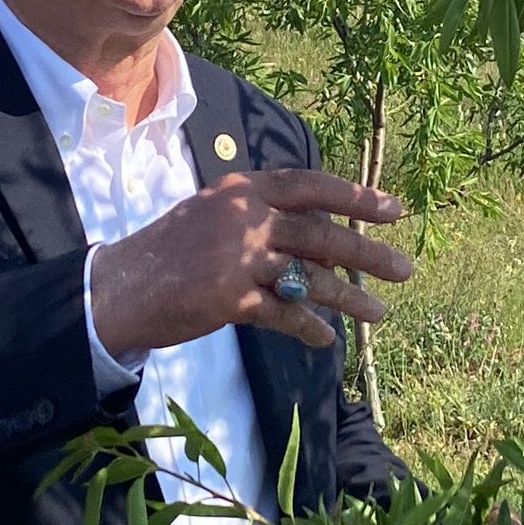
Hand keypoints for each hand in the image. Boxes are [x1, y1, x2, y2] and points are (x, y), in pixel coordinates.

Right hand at [88, 169, 412, 353]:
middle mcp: (243, 217)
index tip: (393, 209)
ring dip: (349, 298)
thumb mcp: (213, 215)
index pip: (310, 185)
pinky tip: (326, 339)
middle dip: (367, 253)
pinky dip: (308, 328)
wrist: (117, 288)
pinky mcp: (230, 298)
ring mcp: (236, 257)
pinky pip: (284, 314)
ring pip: (310, 277)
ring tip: (380, 314)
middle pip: (320, 234)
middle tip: (405, 269)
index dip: (355, 196)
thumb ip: (261, 216)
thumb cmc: (169, 253)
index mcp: (242, 189)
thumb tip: (318, 229)